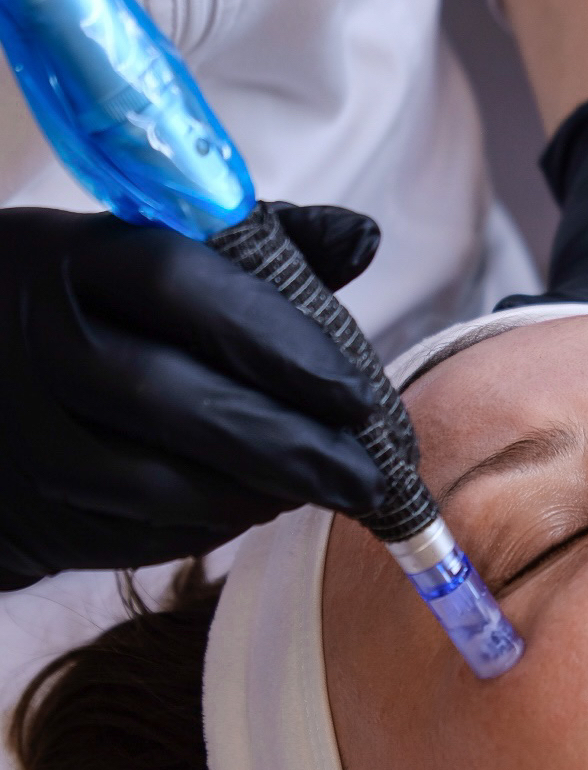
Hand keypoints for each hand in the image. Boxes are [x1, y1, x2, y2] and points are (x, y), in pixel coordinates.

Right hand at [0, 203, 387, 589]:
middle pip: (174, 400)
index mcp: (70, 258)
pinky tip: (263, 507)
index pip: (185, 287)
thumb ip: (259, 248)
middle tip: (371, 477)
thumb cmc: (92, 313)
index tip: (360, 395)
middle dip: (290, 445)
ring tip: (326, 490)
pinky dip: (215, 527)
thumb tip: (363, 237)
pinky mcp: (35, 509)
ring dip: (260, 494)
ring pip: (159, 482)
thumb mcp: (148, 256)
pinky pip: (139, 533)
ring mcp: (29, 433)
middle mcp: (39, 343)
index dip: (282, 343)